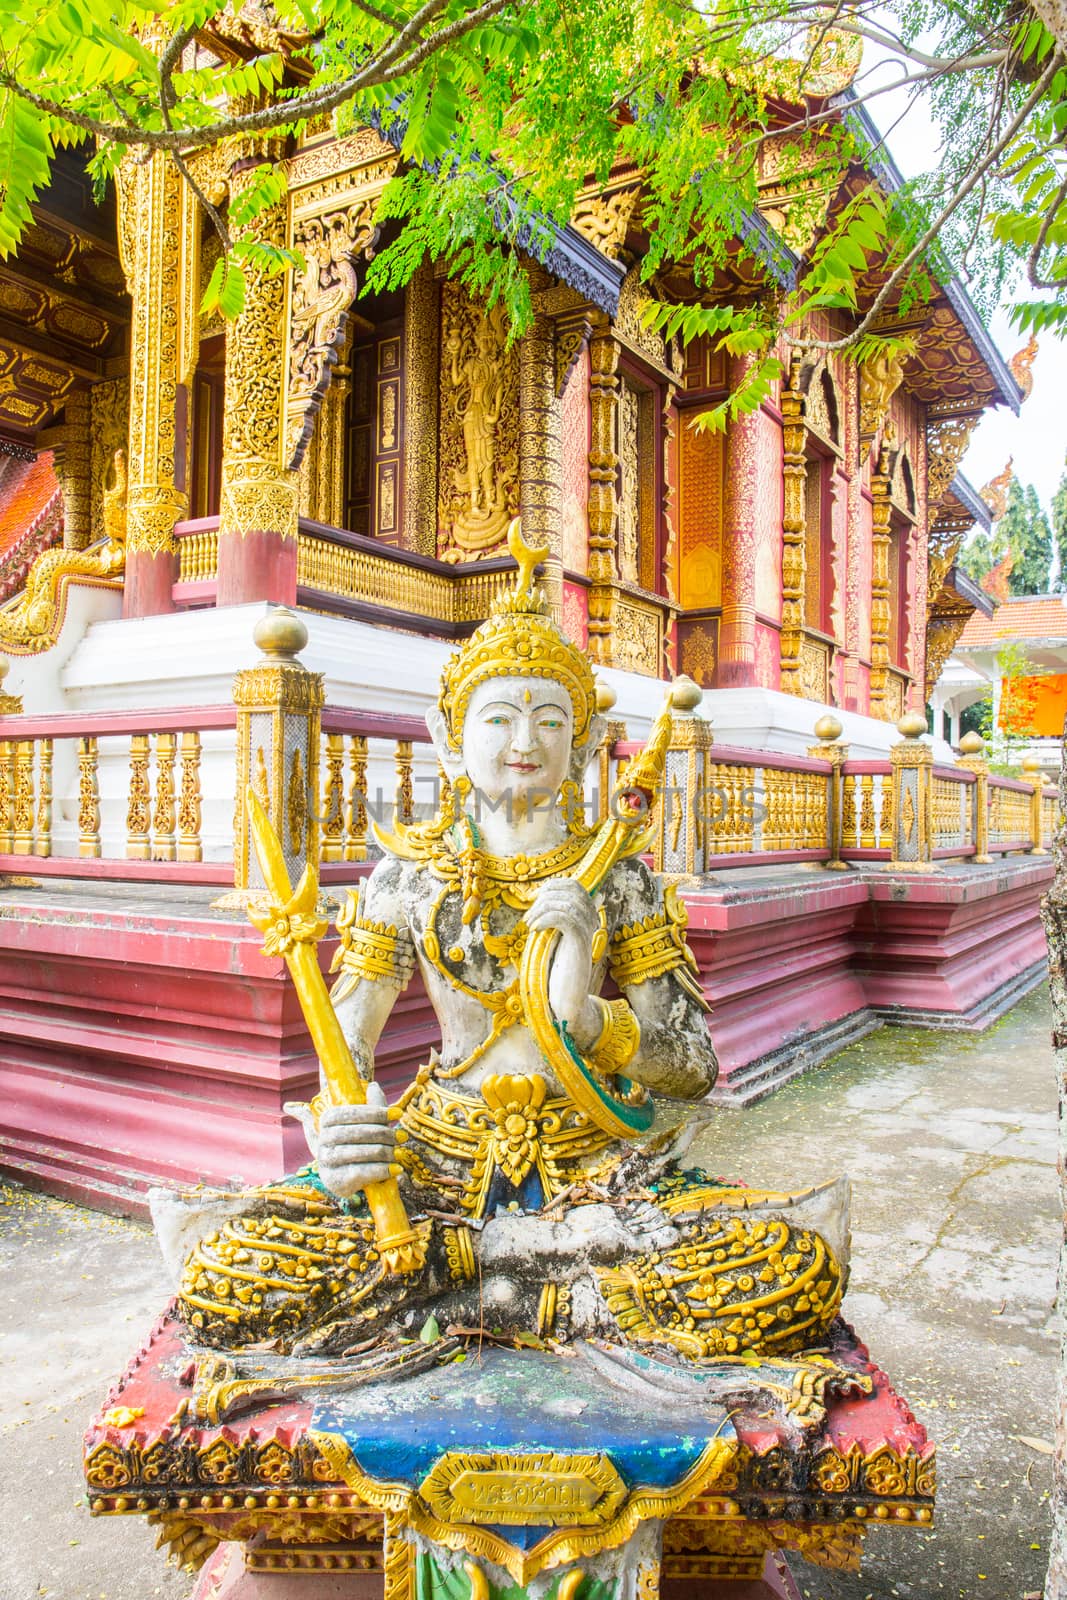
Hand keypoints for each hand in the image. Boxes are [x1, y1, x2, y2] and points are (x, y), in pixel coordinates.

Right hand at [315, 1083, 396, 1199]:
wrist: (345, 1176)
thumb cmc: (357, 1143)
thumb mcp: (363, 1123)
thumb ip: (370, 1106)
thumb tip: (373, 1087)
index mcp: (327, 1119)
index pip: (350, 1112)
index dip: (375, 1112)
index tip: (397, 1113)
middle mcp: (323, 1139)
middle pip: (357, 1132)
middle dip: (384, 1134)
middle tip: (402, 1136)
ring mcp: (326, 1161)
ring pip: (361, 1152)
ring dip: (385, 1152)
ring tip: (400, 1153)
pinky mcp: (335, 1180)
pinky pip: (361, 1173)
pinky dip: (381, 1170)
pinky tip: (396, 1169)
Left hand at [524, 879, 599, 1043]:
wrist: (565, 1000)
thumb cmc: (555, 972)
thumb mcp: (551, 938)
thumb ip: (551, 917)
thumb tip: (540, 896)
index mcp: (586, 917)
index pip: (575, 884)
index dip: (553, 886)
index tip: (535, 900)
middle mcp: (591, 921)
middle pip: (571, 889)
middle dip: (545, 897)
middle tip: (529, 917)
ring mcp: (587, 932)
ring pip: (566, 901)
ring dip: (541, 909)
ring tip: (530, 924)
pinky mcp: (580, 943)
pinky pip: (564, 916)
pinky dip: (545, 918)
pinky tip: (535, 929)